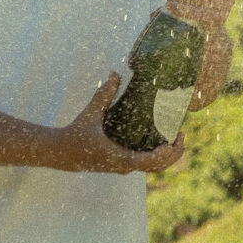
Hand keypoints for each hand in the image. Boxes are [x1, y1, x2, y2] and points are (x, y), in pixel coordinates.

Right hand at [52, 76, 187, 175]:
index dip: (164, 153)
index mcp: (119, 157)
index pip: (148, 162)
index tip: (173, 140)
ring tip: (174, 138)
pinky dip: (157, 156)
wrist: (62, 153)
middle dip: (173, 154)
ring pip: (152, 168)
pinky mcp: (122, 164)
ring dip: (166, 156)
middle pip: (157, 167)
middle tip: (181, 135)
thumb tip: (113, 75)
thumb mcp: (90, 114)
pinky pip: (145, 164)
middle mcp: (124, 166)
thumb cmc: (76, 135)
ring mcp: (124, 167)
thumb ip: (103, 95)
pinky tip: (160, 141)